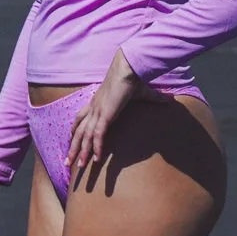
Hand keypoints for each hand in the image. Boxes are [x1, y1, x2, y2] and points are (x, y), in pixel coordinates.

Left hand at [65, 48, 142, 181]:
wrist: (130, 68)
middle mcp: (94, 108)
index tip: (71, 138)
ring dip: (81, 152)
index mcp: (98, 101)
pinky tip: (96, 159)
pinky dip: (97, 147)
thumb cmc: (135, 77)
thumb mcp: (144, 92)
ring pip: (85, 136)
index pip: (81, 117)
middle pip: (79, 131)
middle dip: (73, 147)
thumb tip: (170, 99)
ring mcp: (98, 112)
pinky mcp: (105, 114)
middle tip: (67, 162)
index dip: (75, 129)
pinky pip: (99, 135)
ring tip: (78, 167)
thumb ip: (155, 98)